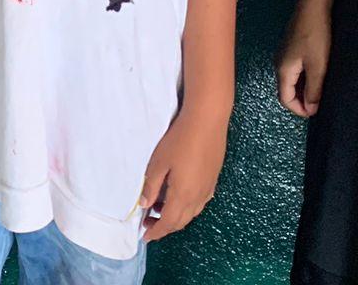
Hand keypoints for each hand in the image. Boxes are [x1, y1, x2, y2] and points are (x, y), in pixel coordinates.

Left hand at [140, 104, 228, 241]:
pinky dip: (186, 207)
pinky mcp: (213, 180)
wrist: (207, 120)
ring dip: (175, 216)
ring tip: (159, 207)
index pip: (168, 223)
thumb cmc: (180, 139)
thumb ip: (151, 186)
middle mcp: (198, 197)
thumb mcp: (158, 163)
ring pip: (191, 213)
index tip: (145, 236)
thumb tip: (145, 205)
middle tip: (148, 222)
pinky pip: (199, 203)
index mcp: (183, 196)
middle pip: (180, 222)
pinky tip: (178, 195)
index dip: (156, 232)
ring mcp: (208, 189)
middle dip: (164, 226)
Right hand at [275, 4, 329, 117]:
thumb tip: (310, 109)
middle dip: (302, 100)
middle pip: (286, 90)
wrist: (313, 6)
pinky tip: (318, 74)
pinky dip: (305, 77)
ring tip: (322, 90)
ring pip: (292, 80)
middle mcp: (279, 64)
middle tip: (321, 102)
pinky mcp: (292, 47)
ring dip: (304, 89)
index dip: (300, 110)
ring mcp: (285, 54)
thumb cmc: (316, 37)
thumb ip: (314, 90)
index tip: (318, 111)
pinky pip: (295, 70)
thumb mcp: (318, 66)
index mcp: (283, 70)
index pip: (285, 99)